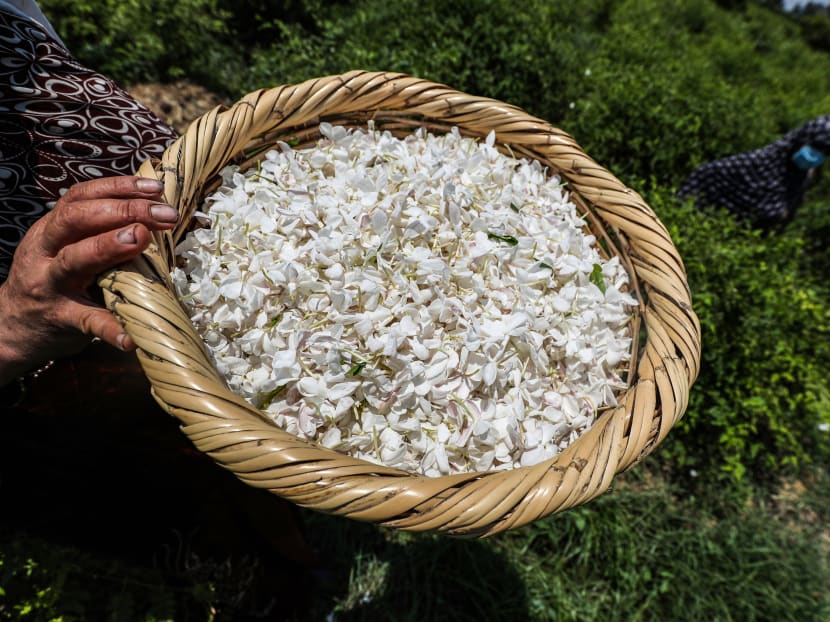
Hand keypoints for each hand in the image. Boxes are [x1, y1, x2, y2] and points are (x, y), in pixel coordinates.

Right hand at [0, 176, 176, 385]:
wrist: (11, 327)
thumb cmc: (52, 278)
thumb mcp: (64, 247)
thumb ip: (96, 230)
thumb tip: (152, 209)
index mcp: (52, 229)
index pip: (81, 197)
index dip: (118, 188)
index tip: (155, 189)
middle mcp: (46, 251)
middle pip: (77, 219)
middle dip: (123, 211)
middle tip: (164, 215)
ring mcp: (51, 286)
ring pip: (74, 260)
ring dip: (109, 246)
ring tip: (140, 238)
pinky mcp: (61, 319)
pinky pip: (87, 322)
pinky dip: (110, 327)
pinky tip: (132, 335)